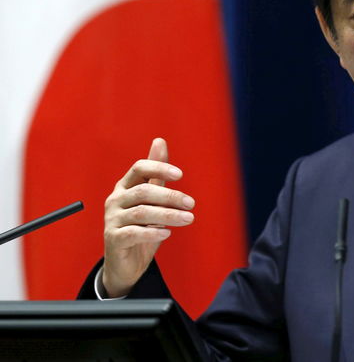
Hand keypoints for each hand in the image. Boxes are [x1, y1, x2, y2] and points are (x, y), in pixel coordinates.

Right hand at [102, 138, 194, 296]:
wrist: (126, 262)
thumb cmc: (141, 225)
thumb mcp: (152, 198)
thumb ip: (156, 173)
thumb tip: (160, 141)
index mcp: (125, 186)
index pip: (139, 168)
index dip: (159, 167)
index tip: (180, 174)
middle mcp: (115, 200)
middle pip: (144, 191)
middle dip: (170, 196)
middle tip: (191, 203)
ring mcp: (112, 220)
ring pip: (141, 212)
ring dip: (168, 215)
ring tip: (188, 218)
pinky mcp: (113, 239)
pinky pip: (133, 233)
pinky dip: (152, 232)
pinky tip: (167, 233)